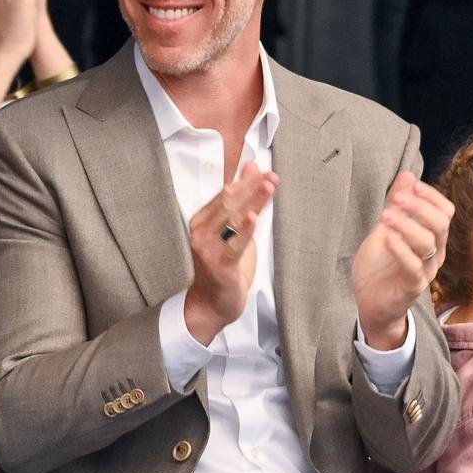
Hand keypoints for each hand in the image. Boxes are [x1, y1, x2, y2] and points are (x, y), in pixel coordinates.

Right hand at [183, 166, 275, 342]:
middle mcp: (201, 232)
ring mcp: (208, 248)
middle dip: (252, 187)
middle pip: (229, 203)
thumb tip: (252, 168)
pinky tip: (254, 218)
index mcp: (202, 221)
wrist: (210, 304)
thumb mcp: (234, 231)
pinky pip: (233, 245)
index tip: (264, 171)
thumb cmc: (222, 267)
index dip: (246, 181)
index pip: (225, 194)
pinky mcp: (219, 266)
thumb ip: (243, 202)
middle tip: (271, 176)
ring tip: (268, 186)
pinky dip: (244, 230)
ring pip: (232, 219)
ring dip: (253, 201)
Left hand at [352, 172, 452, 350]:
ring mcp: (426, 271)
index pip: (444, 211)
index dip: (431, 196)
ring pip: (428, 242)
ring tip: (386, 215)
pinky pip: (414, 266)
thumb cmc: (380, 266)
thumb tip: (407, 176)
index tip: (411, 184)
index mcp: (432, 238)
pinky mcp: (413, 287)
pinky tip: (388, 237)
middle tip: (397, 198)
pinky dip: (401, 249)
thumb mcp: (385, 229)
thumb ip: (396, 205)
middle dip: (420, 207)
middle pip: (440, 224)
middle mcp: (434, 253)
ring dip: (407, 224)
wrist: (370, 303)